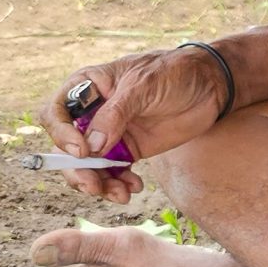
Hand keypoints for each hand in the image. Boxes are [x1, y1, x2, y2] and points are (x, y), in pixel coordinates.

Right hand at [38, 47, 229, 203]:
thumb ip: (116, 113)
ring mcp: (109, 133)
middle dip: (77, 170)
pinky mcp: (128, 150)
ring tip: (120, 194)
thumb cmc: (175, 72)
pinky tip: (133, 187)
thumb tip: (90, 147)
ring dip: (97, 184)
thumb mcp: (144, 85)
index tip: (82, 151)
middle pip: (67, 147)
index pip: (56, 112)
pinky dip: (117, 185)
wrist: (211, 85)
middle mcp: (93, 113)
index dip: (61, 134)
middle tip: (95, 186)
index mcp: (88, 87)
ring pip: (88, 166)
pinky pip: (112, 173)